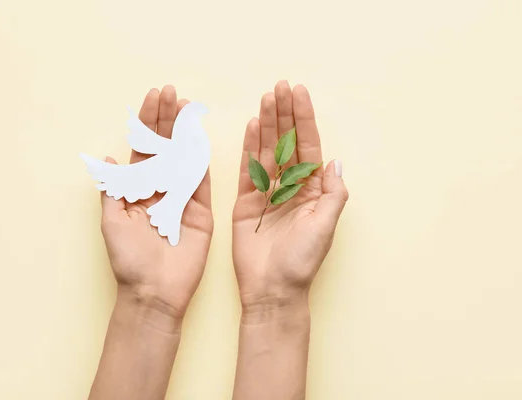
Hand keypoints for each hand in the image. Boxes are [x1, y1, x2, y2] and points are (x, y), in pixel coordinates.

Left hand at [101, 85, 212, 319]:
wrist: (155, 291)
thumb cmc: (129, 260)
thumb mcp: (112, 223)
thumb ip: (112, 190)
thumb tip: (109, 158)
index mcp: (137, 190)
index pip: (143, 149)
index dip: (148, 123)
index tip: (153, 98)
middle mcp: (160, 189)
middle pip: (165, 147)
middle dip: (168, 119)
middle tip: (172, 94)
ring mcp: (182, 198)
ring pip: (184, 157)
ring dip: (186, 132)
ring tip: (188, 108)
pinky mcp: (200, 210)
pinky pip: (201, 180)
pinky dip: (201, 158)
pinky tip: (201, 137)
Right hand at [233, 81, 347, 309]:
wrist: (272, 289)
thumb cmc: (302, 261)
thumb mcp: (325, 226)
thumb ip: (333, 192)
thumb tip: (335, 161)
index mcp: (313, 190)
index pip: (308, 146)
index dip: (304, 119)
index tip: (300, 94)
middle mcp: (290, 187)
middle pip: (287, 142)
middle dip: (284, 114)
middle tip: (280, 86)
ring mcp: (267, 193)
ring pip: (267, 150)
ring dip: (266, 124)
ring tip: (265, 98)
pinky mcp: (246, 202)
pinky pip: (247, 169)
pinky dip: (248, 147)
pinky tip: (250, 126)